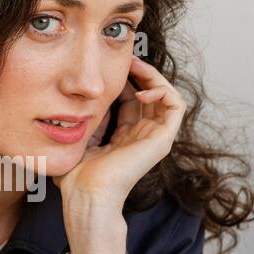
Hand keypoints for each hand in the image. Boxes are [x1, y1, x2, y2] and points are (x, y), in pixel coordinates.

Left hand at [58, 55, 185, 217]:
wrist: (86, 195)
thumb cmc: (78, 177)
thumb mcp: (81, 138)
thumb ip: (89, 120)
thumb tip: (89, 99)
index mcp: (125, 138)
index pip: (132, 100)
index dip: (125, 80)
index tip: (111, 66)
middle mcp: (143, 136)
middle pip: (150, 95)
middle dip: (140, 72)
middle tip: (126, 59)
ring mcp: (155, 138)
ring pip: (167, 95)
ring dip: (154, 76)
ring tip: (135, 66)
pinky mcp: (162, 139)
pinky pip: (175, 105)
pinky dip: (163, 90)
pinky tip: (142, 89)